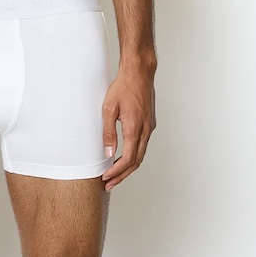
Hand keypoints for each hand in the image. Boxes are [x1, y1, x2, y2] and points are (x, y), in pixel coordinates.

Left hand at [101, 66, 155, 191]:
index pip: (128, 159)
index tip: (106, 178)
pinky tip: (124, 156)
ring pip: (141, 154)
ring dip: (128, 167)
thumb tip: (108, 153)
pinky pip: (142, 145)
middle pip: (136, 161)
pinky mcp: (149, 123)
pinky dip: (134, 155)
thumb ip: (108, 132)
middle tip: (109, 184)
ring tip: (115, 174)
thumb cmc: (123, 87)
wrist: (139, 72)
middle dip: (122, 175)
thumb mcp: (109, 108)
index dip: (117, 172)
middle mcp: (145, 130)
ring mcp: (149, 127)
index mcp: (135, 128)